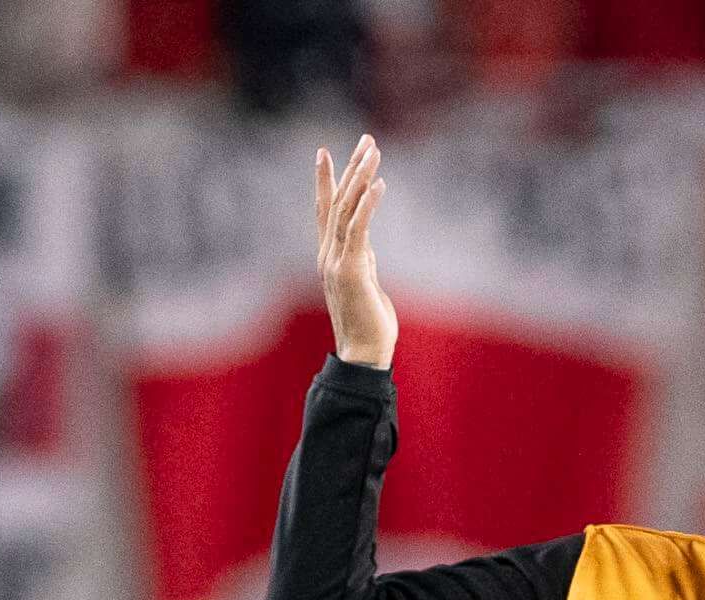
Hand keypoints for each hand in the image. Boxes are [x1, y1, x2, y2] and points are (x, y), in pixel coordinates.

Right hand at [314, 135, 395, 369]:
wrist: (363, 355)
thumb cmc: (368, 326)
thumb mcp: (365, 284)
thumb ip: (362, 261)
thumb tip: (367, 246)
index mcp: (330, 256)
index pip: (325, 210)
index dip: (325, 180)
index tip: (326, 152)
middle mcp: (328, 254)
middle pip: (337, 201)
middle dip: (351, 168)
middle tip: (366, 140)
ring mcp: (337, 261)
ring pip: (346, 209)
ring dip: (360, 177)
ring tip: (373, 150)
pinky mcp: (351, 270)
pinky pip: (359, 229)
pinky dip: (368, 204)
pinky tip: (379, 183)